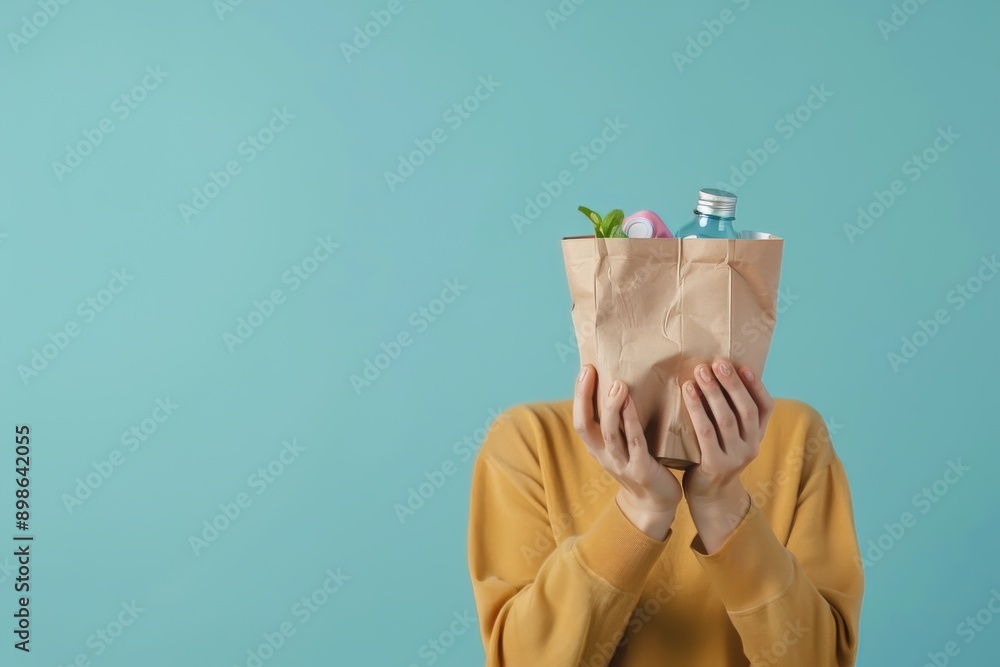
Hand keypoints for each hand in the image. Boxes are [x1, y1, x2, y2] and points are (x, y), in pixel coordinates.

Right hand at [574, 365, 681, 539]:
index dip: (579, 395)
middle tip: (591, 371)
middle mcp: (604, 456)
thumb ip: (617, 424)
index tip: (586, 369)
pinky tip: (633, 405)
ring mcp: (621, 464)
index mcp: (597, 448)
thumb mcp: (621, 446)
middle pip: (586, 426)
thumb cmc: (641, 466)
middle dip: (585, 397)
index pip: (580, 420)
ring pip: (609, 434)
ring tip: (617, 385)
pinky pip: (635, 443)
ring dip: (611, 408)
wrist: (655, 504)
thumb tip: (618, 386)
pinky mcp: (641, 470)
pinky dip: (632, 422)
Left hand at [681, 360, 774, 552]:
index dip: (756, 386)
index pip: (765, 407)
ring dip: (713, 392)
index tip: (743, 365)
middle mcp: (752, 446)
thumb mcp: (731, 437)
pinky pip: (706, 432)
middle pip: (745, 409)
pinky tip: (688, 392)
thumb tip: (721, 375)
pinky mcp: (716, 464)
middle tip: (717, 363)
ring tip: (700, 371)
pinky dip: (697, 409)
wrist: (709, 495)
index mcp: (757, 436)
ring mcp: (736, 457)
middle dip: (731, 383)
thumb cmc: (715, 455)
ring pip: (726, 418)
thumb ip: (732, 414)